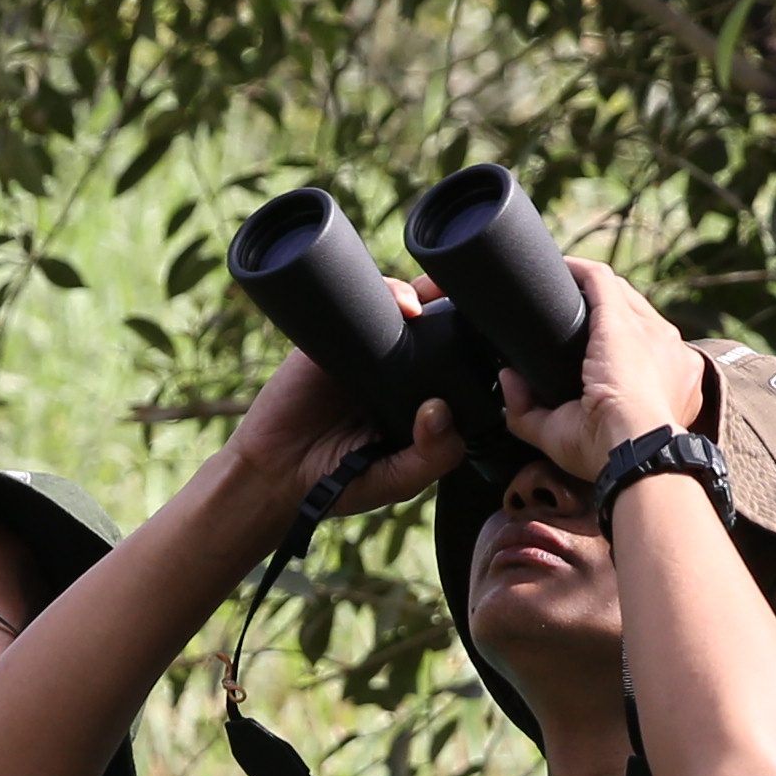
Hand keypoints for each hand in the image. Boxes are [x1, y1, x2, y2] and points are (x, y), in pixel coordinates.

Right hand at [229, 279, 475, 517]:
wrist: (273, 475)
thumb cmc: (340, 482)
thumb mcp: (399, 479)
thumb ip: (433, 455)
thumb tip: (440, 409)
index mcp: (422, 399)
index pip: (460, 366)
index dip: (482, 350)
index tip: (501, 340)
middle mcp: (400, 369)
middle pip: (437, 327)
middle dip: (459, 310)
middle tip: (478, 305)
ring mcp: (366, 348)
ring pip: (405, 307)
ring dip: (427, 295)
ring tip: (438, 303)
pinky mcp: (335, 335)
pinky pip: (364, 302)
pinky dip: (388, 294)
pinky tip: (405, 305)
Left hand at [502, 253, 694, 483]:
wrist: (638, 449)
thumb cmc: (610, 453)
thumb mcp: (564, 435)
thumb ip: (532, 410)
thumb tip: (508, 381)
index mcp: (668, 379)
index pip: (642, 344)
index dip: (615, 339)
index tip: (589, 344)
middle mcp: (664, 348)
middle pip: (631, 313)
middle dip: (601, 308)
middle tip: (566, 310)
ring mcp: (645, 330)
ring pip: (616, 293)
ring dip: (588, 286)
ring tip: (558, 283)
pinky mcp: (619, 318)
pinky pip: (599, 281)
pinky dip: (576, 272)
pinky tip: (556, 268)